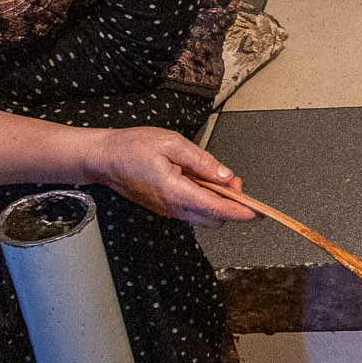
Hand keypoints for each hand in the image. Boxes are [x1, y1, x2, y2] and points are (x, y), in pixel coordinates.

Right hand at [81, 127, 253, 225]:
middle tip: (232, 181)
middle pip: (215, 219)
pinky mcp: (165, 207)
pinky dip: (204, 200)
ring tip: (216, 178)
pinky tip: (201, 181)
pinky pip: (192, 210)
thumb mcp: (171, 143)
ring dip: (218, 203)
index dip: (241, 211)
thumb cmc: (131, 147)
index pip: (217, 209)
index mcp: (175, 191)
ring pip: (204, 217)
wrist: (103, 158)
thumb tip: (224, 176)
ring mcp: (168, 210)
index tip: (258, 211)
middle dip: (231, 204)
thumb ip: (202, 160)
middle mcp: (172, 207)